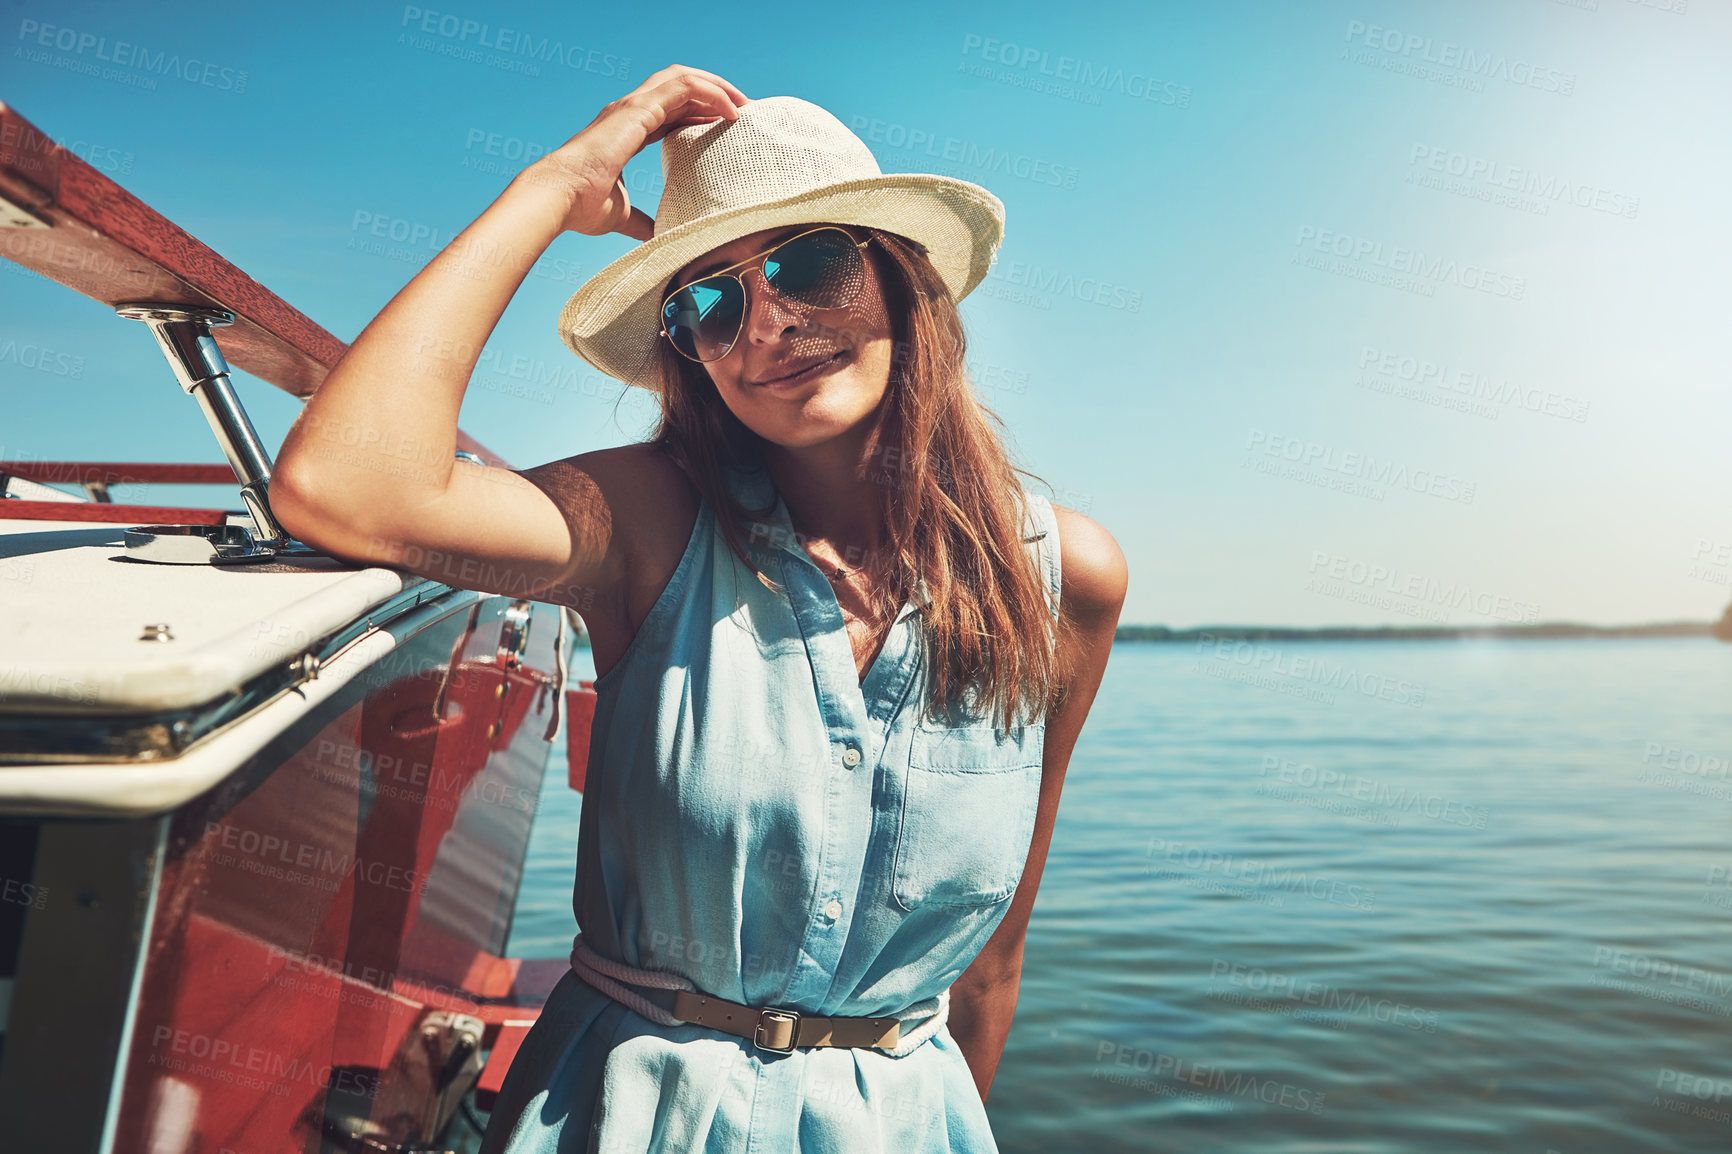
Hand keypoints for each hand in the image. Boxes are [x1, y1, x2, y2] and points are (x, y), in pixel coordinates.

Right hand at [521, 64, 749, 241]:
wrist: (558, 199)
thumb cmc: (580, 207)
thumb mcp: (620, 216)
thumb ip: (640, 221)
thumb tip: (656, 236)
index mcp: (626, 130)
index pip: (670, 110)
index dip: (699, 113)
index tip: (726, 127)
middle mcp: (629, 111)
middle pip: (680, 86)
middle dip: (713, 93)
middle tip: (743, 112)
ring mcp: (632, 106)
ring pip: (684, 78)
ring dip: (718, 87)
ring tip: (743, 106)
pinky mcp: (637, 110)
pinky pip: (683, 87)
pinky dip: (711, 93)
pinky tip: (731, 111)